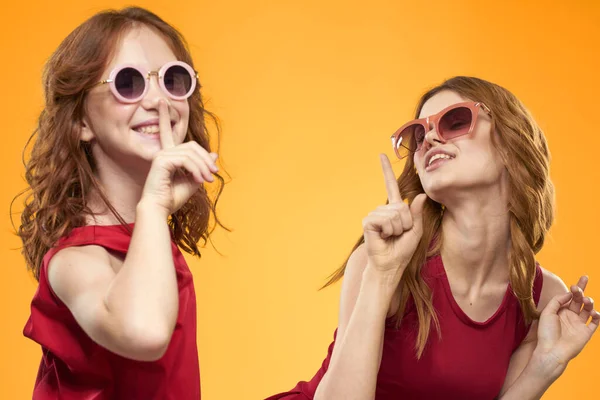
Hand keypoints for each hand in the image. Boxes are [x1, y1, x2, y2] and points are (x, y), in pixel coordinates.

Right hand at [140, 100, 217, 216]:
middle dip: (205, 159)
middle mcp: (163, 152)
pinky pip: (186, 160)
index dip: (164, 115)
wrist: (160, 209)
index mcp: (168, 155)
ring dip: (203, 167)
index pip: (168, 131)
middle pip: (192, 146)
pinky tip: (200, 180)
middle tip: (214, 173)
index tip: (162, 101)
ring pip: (191, 153)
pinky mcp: (162, 160)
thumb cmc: (173, 198)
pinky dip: (196, 170)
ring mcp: (162, 155)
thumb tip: (214, 153)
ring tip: (208, 180)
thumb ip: (202, 167)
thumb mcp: (193, 181)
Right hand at [362, 154, 426, 281]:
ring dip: (398, 228)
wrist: (390, 265)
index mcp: (394, 209)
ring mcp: (375, 215)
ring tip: (391, 237)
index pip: (390, 186)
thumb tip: (421, 194)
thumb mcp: (415, 230)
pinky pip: (385, 220)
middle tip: (399, 234)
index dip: (386, 170)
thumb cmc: (402, 250)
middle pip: (402, 206)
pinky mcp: (368, 222)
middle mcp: (383, 209)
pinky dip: (389, 230)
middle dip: (406, 223)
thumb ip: (418, 213)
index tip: (381, 154)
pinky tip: (383, 237)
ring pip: (395, 214)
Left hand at [535, 276, 598, 370]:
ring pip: (588, 309)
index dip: (576, 288)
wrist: (551, 351)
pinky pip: (595, 322)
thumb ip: (558, 300)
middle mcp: (571, 316)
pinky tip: (593, 312)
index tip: (578, 282)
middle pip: (579, 300)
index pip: (570, 297)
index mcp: (561, 311)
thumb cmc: (546, 333)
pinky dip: (597, 316)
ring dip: (589, 302)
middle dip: (581, 292)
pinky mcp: (586, 333)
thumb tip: (570, 293)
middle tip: (578, 288)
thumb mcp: (548, 312)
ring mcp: (579, 324)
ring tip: (586, 301)